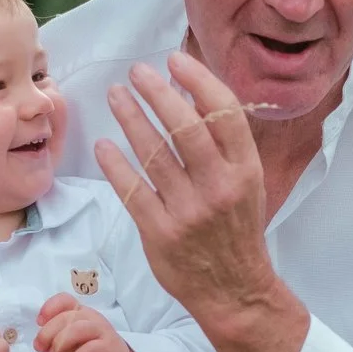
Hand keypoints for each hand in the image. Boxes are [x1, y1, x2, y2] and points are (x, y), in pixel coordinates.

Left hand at [36, 295, 143, 351]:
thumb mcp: (68, 346)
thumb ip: (54, 340)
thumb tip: (39, 342)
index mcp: (80, 314)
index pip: (65, 300)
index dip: (50, 307)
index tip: (39, 322)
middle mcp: (92, 318)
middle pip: (68, 316)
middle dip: (49, 331)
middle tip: (41, 346)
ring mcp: (103, 332)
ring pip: (80, 328)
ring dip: (62, 341)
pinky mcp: (110, 348)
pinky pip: (93, 348)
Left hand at [95, 53, 285, 329]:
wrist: (235, 290)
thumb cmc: (236, 231)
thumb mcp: (246, 184)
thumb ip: (224, 146)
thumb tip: (191, 95)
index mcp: (245, 170)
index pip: (224, 113)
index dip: (198, 80)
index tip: (175, 61)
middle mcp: (220, 187)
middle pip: (185, 127)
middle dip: (158, 92)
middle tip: (137, 72)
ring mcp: (189, 212)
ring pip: (154, 154)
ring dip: (131, 118)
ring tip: (116, 96)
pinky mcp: (160, 233)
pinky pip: (132, 190)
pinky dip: (116, 165)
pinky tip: (105, 145)